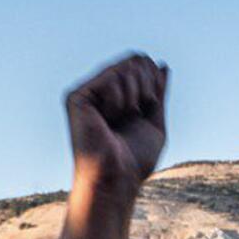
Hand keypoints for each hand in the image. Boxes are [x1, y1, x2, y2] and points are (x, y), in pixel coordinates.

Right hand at [65, 54, 167, 196]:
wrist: (117, 179)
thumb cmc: (135, 160)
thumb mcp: (155, 121)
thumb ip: (157, 92)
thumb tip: (161, 65)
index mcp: (117, 97)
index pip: (141, 64)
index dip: (154, 81)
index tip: (149, 107)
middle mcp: (100, 92)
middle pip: (135, 59)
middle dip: (147, 85)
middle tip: (137, 112)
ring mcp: (87, 93)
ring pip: (125, 67)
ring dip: (135, 96)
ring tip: (124, 117)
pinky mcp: (76, 97)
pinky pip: (111, 77)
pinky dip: (119, 100)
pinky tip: (108, 117)